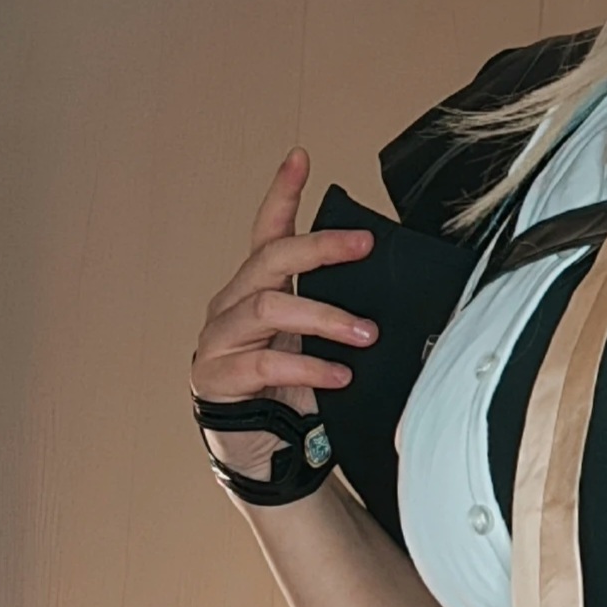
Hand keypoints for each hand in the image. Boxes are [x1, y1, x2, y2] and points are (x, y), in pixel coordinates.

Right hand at [192, 149, 378, 481]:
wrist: (260, 450)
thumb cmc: (287, 389)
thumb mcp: (313, 341)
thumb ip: (332, 312)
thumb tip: (388, 291)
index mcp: (255, 289)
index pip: (266, 232)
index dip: (282, 193)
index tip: (300, 157)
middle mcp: (231, 304)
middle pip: (270, 260)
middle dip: (320, 248)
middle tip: (365, 246)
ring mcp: (219, 339)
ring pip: (269, 309)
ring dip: (324, 317)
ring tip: (365, 334)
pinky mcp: (217, 376)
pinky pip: (265, 362)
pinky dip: (308, 366)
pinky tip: (338, 374)